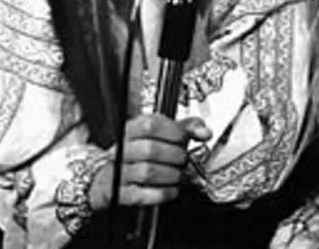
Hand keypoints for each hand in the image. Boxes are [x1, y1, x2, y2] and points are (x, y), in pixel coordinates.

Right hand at [89, 114, 211, 209]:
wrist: (113, 175)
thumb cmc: (141, 151)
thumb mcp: (162, 133)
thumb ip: (185, 128)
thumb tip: (205, 132)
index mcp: (132, 129)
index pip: (151, 124)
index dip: (172, 131)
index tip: (184, 138)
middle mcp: (122, 148)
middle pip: (150, 149)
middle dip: (175, 156)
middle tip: (183, 159)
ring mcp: (118, 171)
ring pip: (147, 172)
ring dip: (171, 175)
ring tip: (178, 174)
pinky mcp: (119, 193)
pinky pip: (142, 195)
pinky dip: (162, 193)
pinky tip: (171, 189)